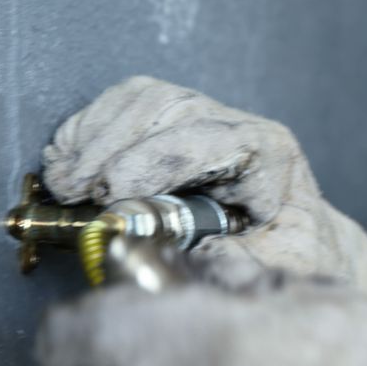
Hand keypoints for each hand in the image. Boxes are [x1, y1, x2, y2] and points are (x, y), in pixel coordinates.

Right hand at [42, 76, 366, 318]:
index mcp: (273, 156)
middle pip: (173, 110)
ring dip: (97, 135)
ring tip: (65, 180)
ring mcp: (208, 118)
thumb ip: (238, 262)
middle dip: (115, 148)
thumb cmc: (294, 252)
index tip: (114, 192)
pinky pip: (129, 102)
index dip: (157, 159)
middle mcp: (241, 127)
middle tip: (75, 190)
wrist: (301, 239)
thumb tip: (188, 255)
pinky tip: (68, 158)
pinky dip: (92, 125)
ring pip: (148, 99)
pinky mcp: (178, 121)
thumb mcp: (279, 266)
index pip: (215, 139)